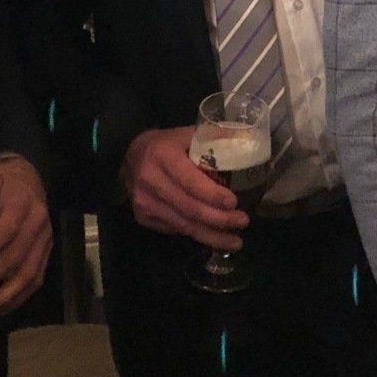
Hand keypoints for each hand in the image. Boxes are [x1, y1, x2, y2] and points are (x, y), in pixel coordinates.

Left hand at [0, 155, 52, 313]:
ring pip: (30, 272)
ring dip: (7, 294)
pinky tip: (2, 308)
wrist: (26, 177)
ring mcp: (44, 238)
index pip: (8, 228)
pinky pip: (37, 278)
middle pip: (17, 255)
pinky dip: (20, 296)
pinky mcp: (46, 249)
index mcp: (18, 203)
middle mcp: (36, 221)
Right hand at [120, 126, 247, 251]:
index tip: (235, 203)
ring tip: (235, 242)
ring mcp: (144, 202)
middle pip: (189, 208)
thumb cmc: (165, 144)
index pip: (190, 180)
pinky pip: (175, 230)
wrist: (129, 157)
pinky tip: (213, 236)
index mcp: (162, 155)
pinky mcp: (143, 217)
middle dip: (219, 219)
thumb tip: (247, 140)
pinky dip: (197, 234)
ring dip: (212, 236)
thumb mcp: (186, 134)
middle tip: (243, 222)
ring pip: (183, 225)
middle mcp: (150, 180)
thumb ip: (213, 137)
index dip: (213, 195)